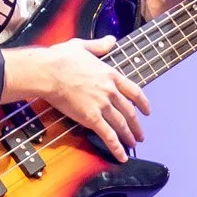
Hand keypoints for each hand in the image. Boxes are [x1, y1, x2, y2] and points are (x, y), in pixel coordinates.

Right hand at [9, 38, 151, 160]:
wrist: (49, 71)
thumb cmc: (61, 58)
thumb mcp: (83, 46)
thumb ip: (99, 45)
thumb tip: (111, 40)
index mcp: (110, 74)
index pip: (134, 91)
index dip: (143, 103)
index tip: (147, 111)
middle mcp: (110, 91)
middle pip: (130, 111)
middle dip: (137, 125)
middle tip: (140, 135)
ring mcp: (102, 105)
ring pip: (121, 125)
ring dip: (129, 137)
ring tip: (133, 145)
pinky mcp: (91, 118)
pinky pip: (108, 136)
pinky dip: (117, 147)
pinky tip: (122, 156)